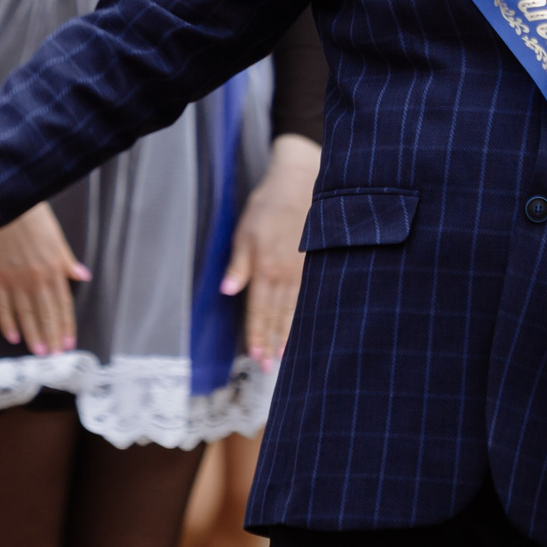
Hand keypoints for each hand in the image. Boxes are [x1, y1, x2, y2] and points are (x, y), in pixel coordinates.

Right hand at [0, 203, 88, 355]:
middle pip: (46, 313)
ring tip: (39, 352)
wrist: (7, 206)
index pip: (63, 304)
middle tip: (55, 357)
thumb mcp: (57, 238)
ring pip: (26, 314)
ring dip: (34, 335)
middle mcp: (36, 278)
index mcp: (54, 269)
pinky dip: (7, 322)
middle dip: (52, 336)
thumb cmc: (33, 219)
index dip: (66, 325)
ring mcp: (14, 280)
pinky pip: (2, 306)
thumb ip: (67, 261)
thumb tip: (83, 276)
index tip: (69, 343)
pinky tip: (13, 336)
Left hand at [225, 134, 318, 367]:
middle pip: (278, 314)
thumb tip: (228, 291)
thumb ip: (238, 264)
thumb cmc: (268, 204)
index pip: (259, 309)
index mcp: (265, 267)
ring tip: (286, 353)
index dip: (257, 334)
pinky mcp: (318, 261)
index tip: (255, 356)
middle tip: (269, 366)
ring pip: (296, 308)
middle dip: (272, 340)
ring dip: (290, 332)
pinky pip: (312, 294)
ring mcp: (305, 268)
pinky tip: (308, 322)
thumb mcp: (245, 231)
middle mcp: (286, 273)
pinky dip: (307, 312)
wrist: (301, 180)